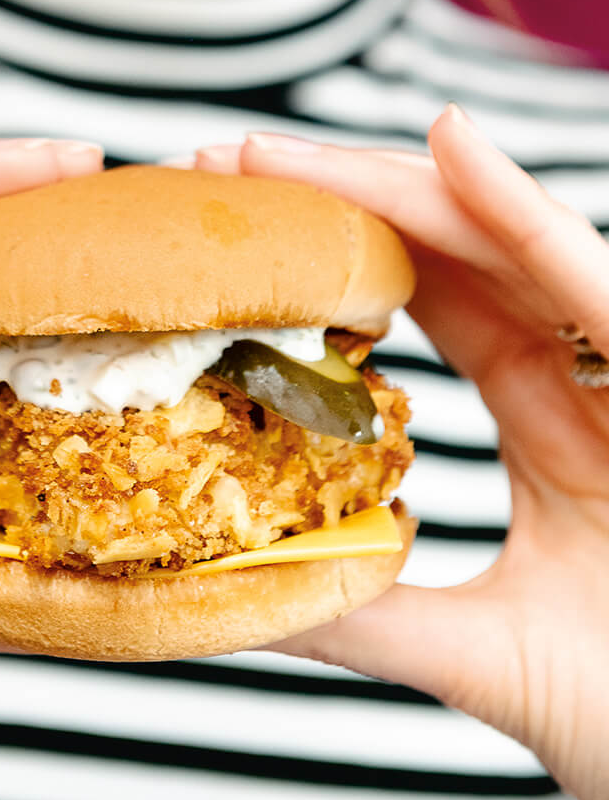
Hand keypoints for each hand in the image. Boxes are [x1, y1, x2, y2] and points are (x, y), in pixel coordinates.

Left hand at [196, 106, 608, 799]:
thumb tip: (243, 595)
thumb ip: (367, 616)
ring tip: (280, 149)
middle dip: (342, 203)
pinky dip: (525, 217)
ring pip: (513, 250)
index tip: (240, 240)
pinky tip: (448, 143)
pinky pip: (598, 290)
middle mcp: (599, 385)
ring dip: (396, 187)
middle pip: (458, 261)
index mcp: (556, 432)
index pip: (436, 314)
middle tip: (227, 165)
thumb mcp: (477, 656)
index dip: (341, 268)